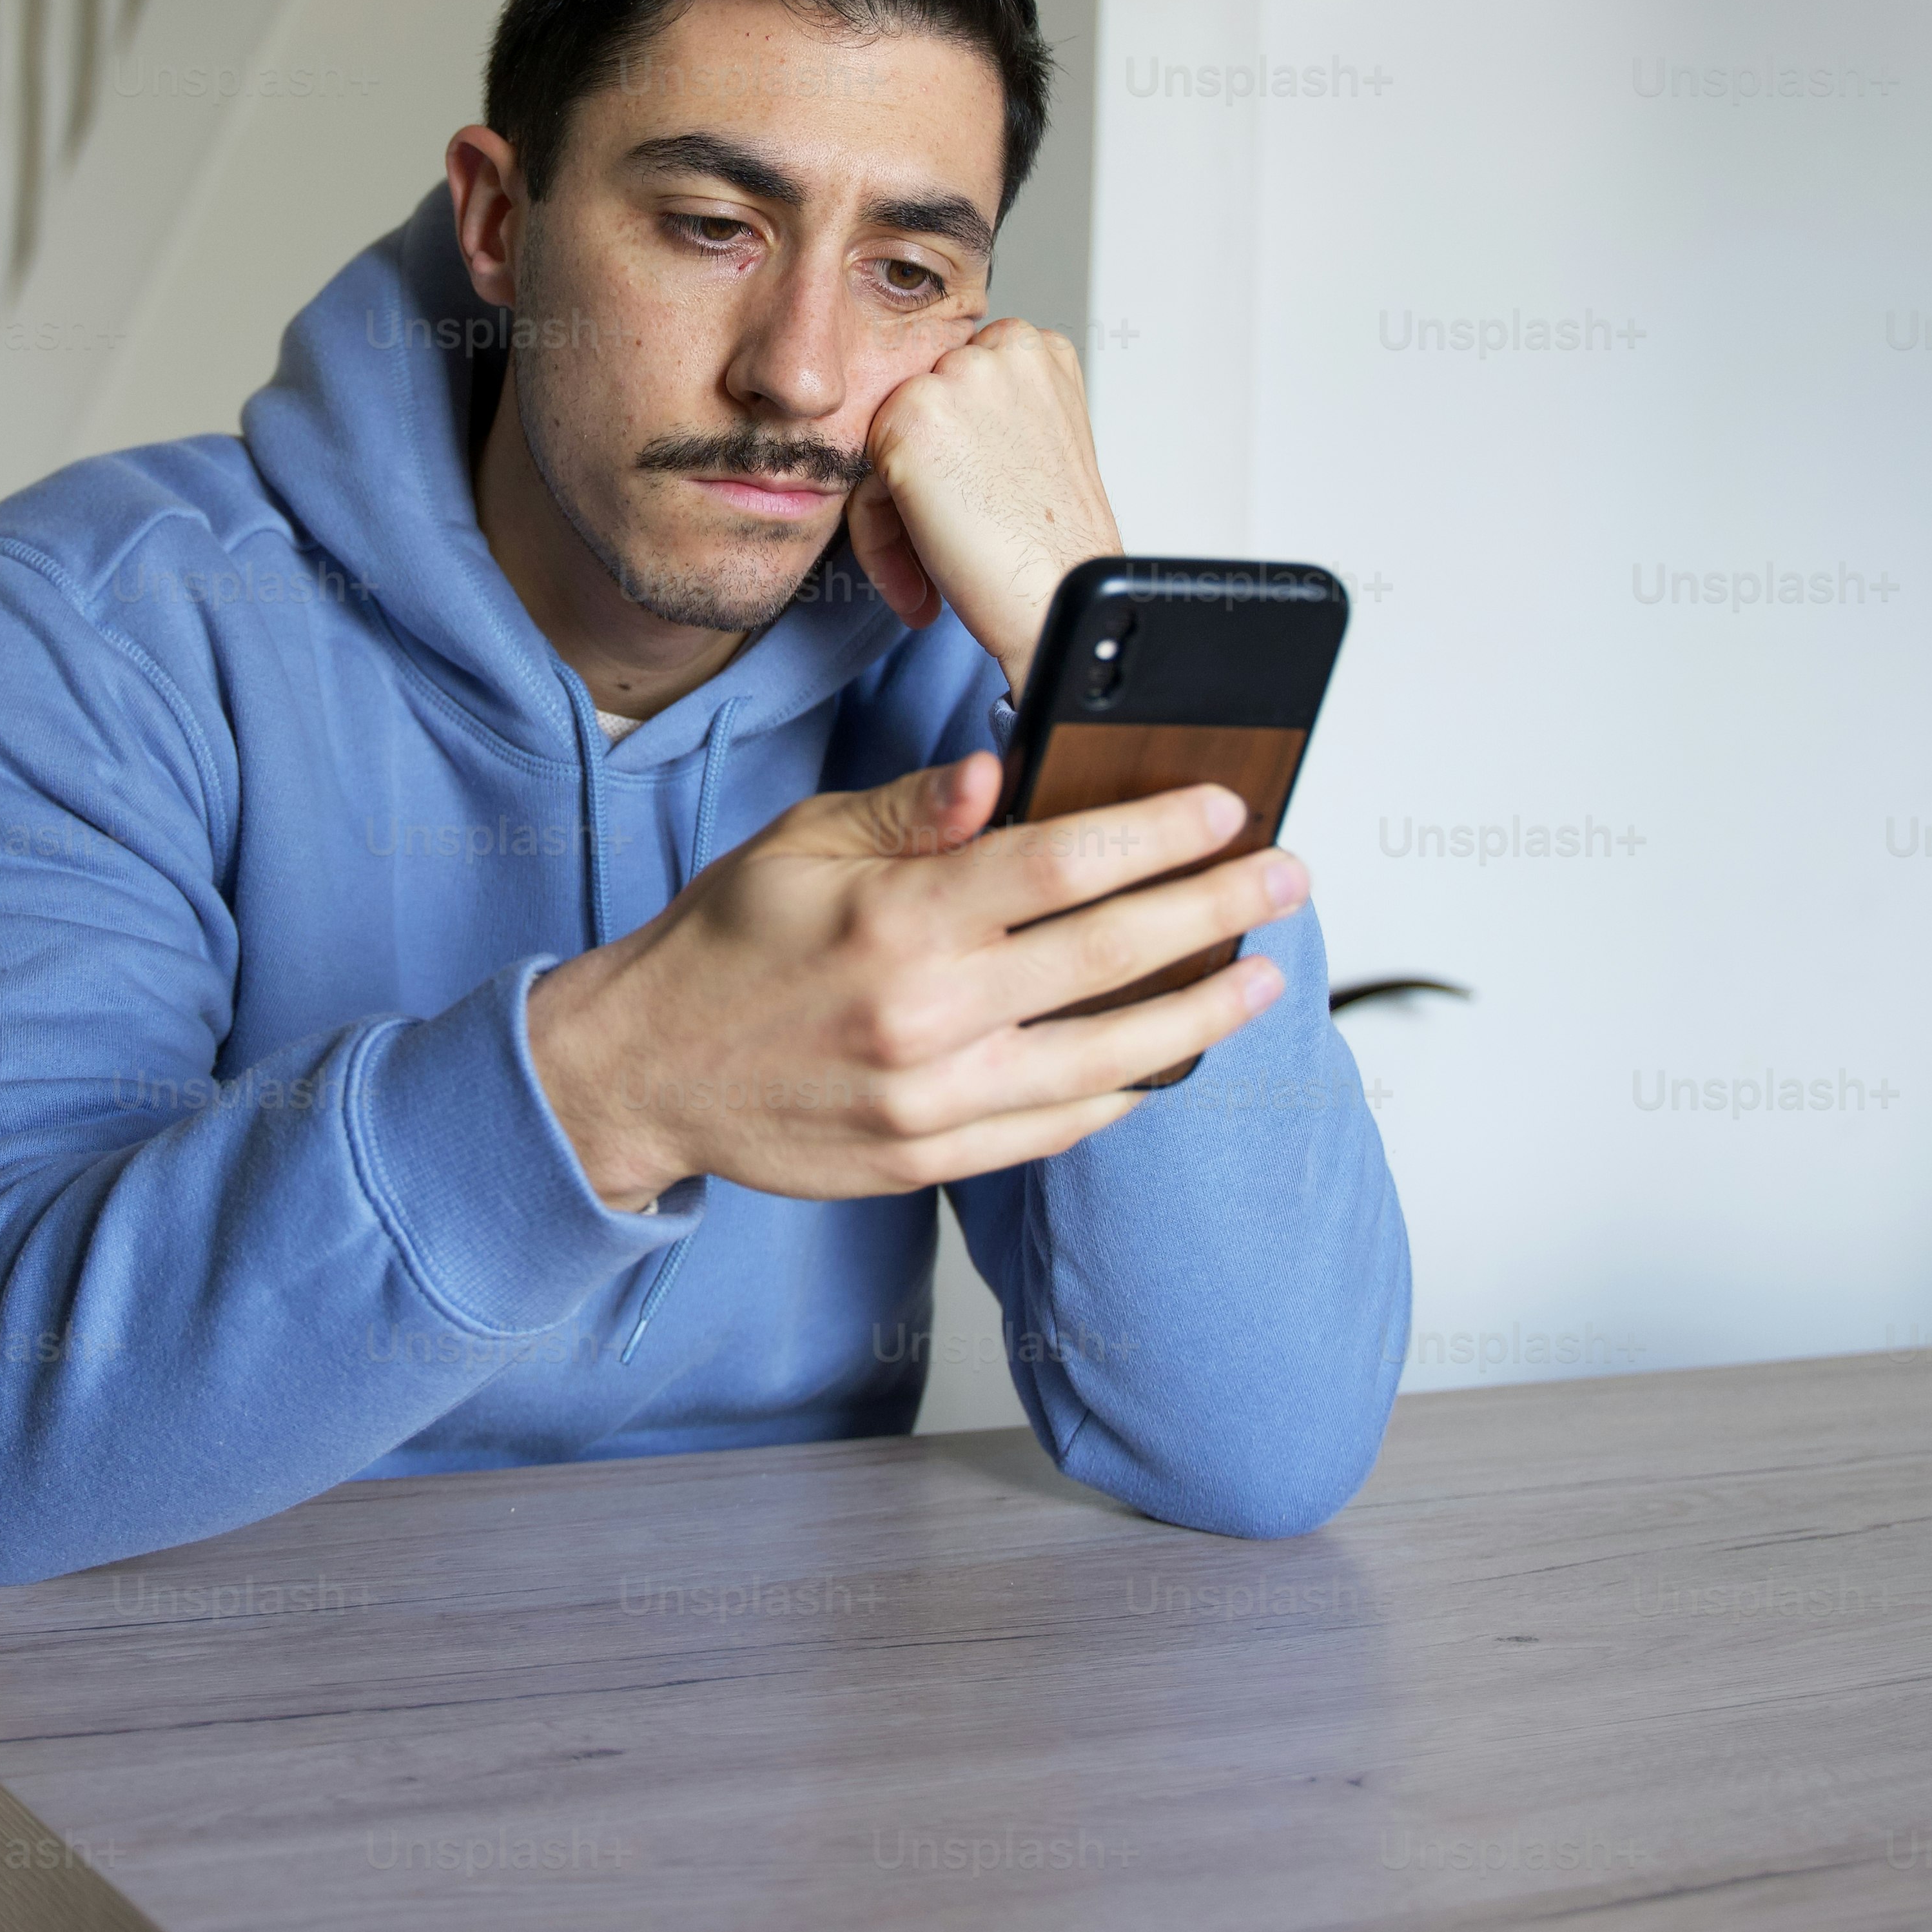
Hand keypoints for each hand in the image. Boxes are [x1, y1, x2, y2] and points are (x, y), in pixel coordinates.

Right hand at [525, 752, 1301, 1207]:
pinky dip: (1124, 1093)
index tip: (1226, 810)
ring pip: (1108, 1057)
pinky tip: (1167, 1060)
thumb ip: (909, 811)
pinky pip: (1056, 1128)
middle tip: (1288, 881)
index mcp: (898, 919)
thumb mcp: (801, 844)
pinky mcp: (929, 1158)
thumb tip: (999, 772)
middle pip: (1111, 954)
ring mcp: (934, 1098)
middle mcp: (926, 1014)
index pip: (1065, 864)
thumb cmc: (724, 945)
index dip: (1159, 834)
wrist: (643, 1072)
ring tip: (1260, 977)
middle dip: (1217, 910)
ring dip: (1201, 1016)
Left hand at [843, 318, 1121, 699]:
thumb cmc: (1055, 544)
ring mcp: (952, 379)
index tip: (967, 500)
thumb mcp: (1038, 447)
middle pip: (917, 410)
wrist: (1063, 598)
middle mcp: (998, 350)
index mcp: (1037, 352)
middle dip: (919, 480)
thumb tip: (928, 430)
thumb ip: (987, 414)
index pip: (953, 385)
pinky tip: (923, 578)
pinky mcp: (908, 421)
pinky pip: (861, 483)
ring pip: (883, 445)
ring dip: (895, 514)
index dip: (952, 453)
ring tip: (934, 566)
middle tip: (952, 538)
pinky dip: (877, 542)